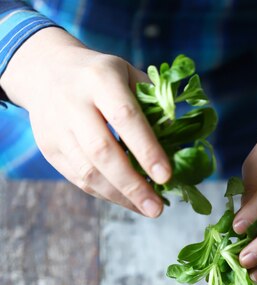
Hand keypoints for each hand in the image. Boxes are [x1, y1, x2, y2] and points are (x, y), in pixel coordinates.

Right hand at [0, 28, 170, 215]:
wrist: (46, 70)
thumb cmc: (101, 76)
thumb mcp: (129, 75)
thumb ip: (154, 105)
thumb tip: (177, 145)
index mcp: (100, 79)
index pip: (124, 117)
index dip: (147, 150)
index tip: (167, 176)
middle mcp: (73, 103)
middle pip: (102, 151)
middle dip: (132, 184)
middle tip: (157, 208)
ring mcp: (57, 128)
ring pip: (88, 171)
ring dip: (120, 196)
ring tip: (147, 208)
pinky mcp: (49, 149)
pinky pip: (79, 179)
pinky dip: (106, 194)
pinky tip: (128, 201)